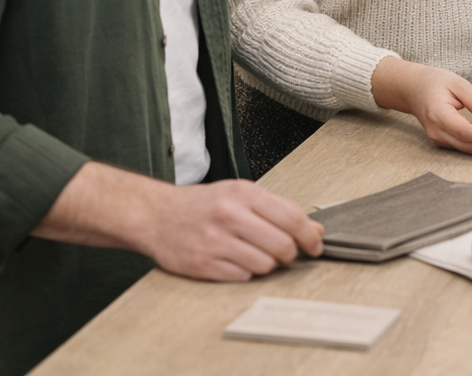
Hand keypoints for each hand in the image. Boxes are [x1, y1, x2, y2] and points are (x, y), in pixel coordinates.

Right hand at [32, 161, 324, 281]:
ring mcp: (215, 241)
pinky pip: (242, 277)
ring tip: (256, 255)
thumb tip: (315, 229)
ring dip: (268, 265)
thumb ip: (276, 209)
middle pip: (282, 245)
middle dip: (291, 254)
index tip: (316, 245)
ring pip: (265, 265)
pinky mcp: (203, 264)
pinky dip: (245, 273)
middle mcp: (229, 216)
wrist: (155, 215)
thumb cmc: (202, 204)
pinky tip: (235, 261)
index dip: (310, 235)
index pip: (292, 217)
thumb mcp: (239, 194)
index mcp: (243, 193)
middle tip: (286, 253)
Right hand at [370, 57, 471, 154]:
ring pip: (467, 149)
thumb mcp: (458, 84)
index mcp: (438, 114)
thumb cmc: (433, 83)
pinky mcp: (442, 141)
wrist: (413, 88)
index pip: (465, 131)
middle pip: (468, 146)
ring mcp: (438, 139)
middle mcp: (436, 131)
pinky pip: (463, 146)